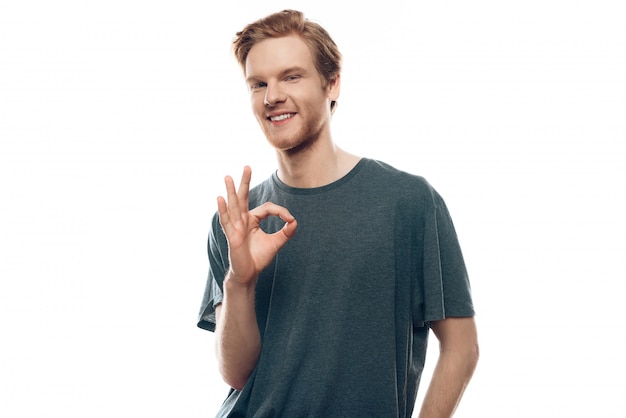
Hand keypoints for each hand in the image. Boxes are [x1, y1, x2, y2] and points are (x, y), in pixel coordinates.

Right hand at [217, 166, 296, 285]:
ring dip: (232, 191)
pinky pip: (226, 221)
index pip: (266, 208)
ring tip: (228, 177)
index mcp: (252, 220)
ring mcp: (235, 227)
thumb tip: (295, 221)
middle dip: (245, 182)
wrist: (249, 274)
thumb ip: (286, 232)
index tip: (290, 219)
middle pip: (244, 198)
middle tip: (247, 166)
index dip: (280, 211)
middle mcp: (242, 221)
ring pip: (234, 206)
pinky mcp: (232, 236)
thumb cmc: (258, 258)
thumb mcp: (276, 243)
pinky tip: (220, 198)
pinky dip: (223, 210)